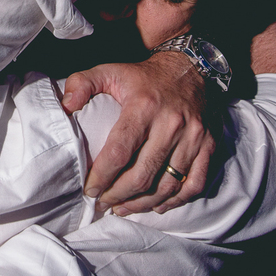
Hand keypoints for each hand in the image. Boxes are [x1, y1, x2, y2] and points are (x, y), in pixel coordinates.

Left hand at [62, 50, 214, 214]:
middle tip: (103, 202)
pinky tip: (156, 206)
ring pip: (168, 185)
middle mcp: (172, 124)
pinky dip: (176, 201)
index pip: (119, 152)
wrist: (190, 68)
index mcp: (143, 107)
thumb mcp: (109, 70)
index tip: (90, 190)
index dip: (102, 176)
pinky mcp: (209, 145)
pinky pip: (195, 184)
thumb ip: (82, 84)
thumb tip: (66, 106)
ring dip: (143, 203)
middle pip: (143, 174)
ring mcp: (194, 137)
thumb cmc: (144, 76)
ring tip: (123, 208)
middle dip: (118, 195)